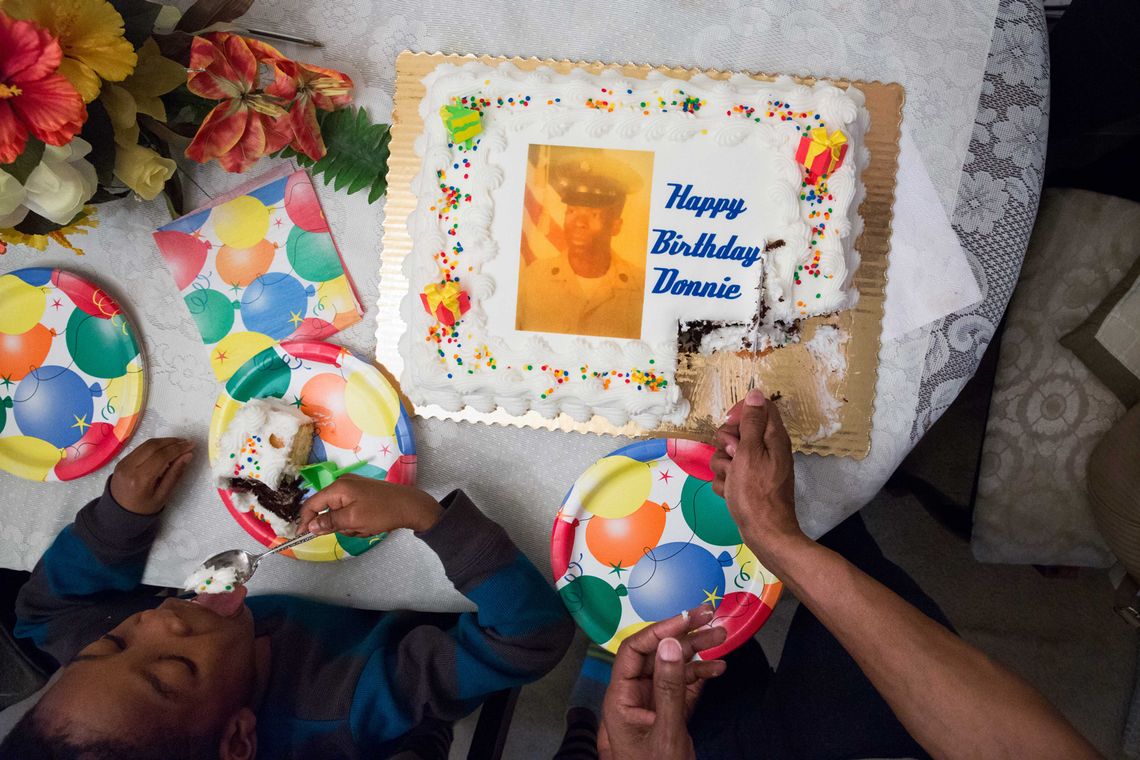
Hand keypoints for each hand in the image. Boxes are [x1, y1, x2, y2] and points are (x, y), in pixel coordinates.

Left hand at [110, 437, 195, 514]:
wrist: (118, 513)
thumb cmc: (143, 508)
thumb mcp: (162, 496)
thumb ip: (175, 474)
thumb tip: (187, 455)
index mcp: (140, 479)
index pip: (161, 456)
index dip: (177, 448)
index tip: (191, 445)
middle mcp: (129, 467)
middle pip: (153, 446)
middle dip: (172, 442)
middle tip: (186, 443)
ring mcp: (123, 462)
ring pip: (146, 444)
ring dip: (164, 441)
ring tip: (178, 444)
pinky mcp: (122, 460)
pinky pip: (140, 448)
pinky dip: (155, 445)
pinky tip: (165, 449)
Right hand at [297, 474, 442, 535]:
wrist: (411, 506)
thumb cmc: (381, 512)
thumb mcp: (353, 520)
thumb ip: (329, 522)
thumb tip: (310, 526)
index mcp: (338, 487)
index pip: (312, 503)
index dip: (305, 520)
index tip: (301, 536)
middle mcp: (344, 484)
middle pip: (328, 511)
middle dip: (339, 525)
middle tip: (356, 528)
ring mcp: (355, 489)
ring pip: (341, 515)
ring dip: (351, 526)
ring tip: (367, 526)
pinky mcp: (364, 496)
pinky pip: (352, 513)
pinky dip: (359, 522)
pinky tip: (372, 524)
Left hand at [599, 604, 726, 759]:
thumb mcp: (666, 731)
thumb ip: (670, 687)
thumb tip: (670, 644)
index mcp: (621, 698)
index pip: (634, 651)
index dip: (660, 630)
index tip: (688, 618)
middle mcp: (634, 697)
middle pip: (656, 655)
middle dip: (684, 636)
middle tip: (712, 618)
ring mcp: (652, 706)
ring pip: (673, 669)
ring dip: (698, 653)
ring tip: (723, 638)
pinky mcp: (669, 716)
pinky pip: (683, 688)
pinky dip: (700, 676)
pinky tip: (718, 667)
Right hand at [709, 390, 803, 571]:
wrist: (764, 533)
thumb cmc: (756, 493)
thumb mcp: (750, 453)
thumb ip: (751, 423)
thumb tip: (756, 393)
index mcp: (773, 437)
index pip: (758, 407)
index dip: (740, 412)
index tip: (730, 425)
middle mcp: (766, 449)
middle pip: (737, 430)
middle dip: (726, 443)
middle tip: (733, 457)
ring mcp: (756, 467)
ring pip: (728, 453)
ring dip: (722, 465)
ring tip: (731, 479)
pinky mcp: (747, 483)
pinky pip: (728, 473)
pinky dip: (725, 482)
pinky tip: (729, 491)